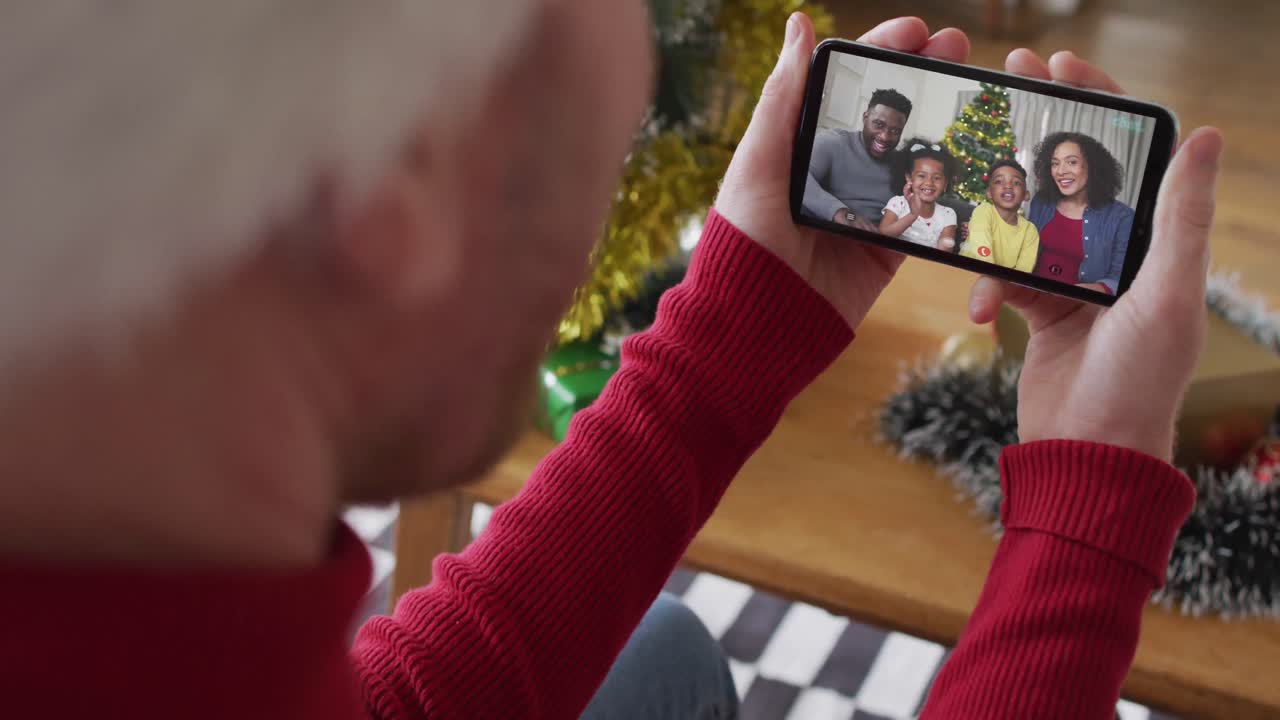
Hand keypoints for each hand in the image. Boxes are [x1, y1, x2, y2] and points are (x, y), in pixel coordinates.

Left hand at [714, 14, 969, 327]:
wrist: (758, 322)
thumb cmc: (745, 238)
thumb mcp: (759, 161)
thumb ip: (784, 97)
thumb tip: (798, 24)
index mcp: (801, 146)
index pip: (847, 87)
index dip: (882, 52)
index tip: (917, 30)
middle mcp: (833, 173)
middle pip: (888, 114)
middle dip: (925, 77)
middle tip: (958, 49)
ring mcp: (863, 209)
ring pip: (912, 156)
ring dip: (944, 123)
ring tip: (976, 92)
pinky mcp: (885, 248)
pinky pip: (923, 211)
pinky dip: (946, 185)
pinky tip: (974, 155)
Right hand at [968, 49, 1222, 460]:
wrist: (1086, 455)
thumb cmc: (1138, 382)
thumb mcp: (1166, 295)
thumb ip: (1179, 216)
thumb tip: (1207, 133)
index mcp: (1157, 240)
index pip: (1130, 153)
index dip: (1096, 103)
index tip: (1056, 66)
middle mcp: (1118, 252)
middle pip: (1071, 174)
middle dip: (1035, 135)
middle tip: (1001, 91)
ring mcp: (1076, 279)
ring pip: (1027, 222)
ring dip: (999, 221)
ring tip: (971, 209)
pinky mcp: (1040, 308)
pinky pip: (1005, 274)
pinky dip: (989, 286)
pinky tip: (983, 312)